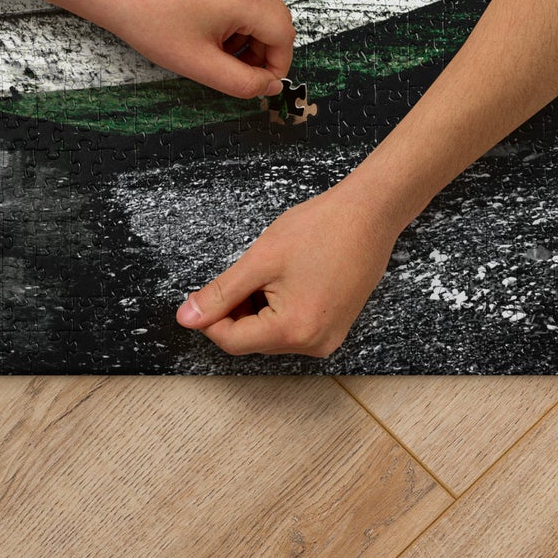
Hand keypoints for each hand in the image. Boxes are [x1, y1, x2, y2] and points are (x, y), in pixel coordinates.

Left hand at [7, 0, 295, 97]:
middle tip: (233, 68)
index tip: (256, 83)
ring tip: (213, 45)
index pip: (284, 36)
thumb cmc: (146, 21)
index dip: (276, 66)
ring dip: (247, 30)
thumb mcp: (197, 63)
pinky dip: (233, 9)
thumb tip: (269, 86)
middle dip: (262, 48)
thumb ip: (241, 82)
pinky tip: (201, 22)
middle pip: (275, 17)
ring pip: (258, 2)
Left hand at [174, 184, 400, 356]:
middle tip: (243, 272)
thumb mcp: (260, 260)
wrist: (369, 213)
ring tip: (270, 270)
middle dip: (236, 309)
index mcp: (294, 331)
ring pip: (270, 333)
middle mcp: (314, 344)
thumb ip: (221, 293)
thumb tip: (187, 318)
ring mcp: (328, 337)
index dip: (210, 318)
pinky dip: (277, 307)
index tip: (202, 294)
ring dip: (257, 307)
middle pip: (252, 339)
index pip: (232, 341)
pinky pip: (292, 327)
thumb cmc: (320, 229)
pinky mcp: (335, 326)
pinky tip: (285, 277)